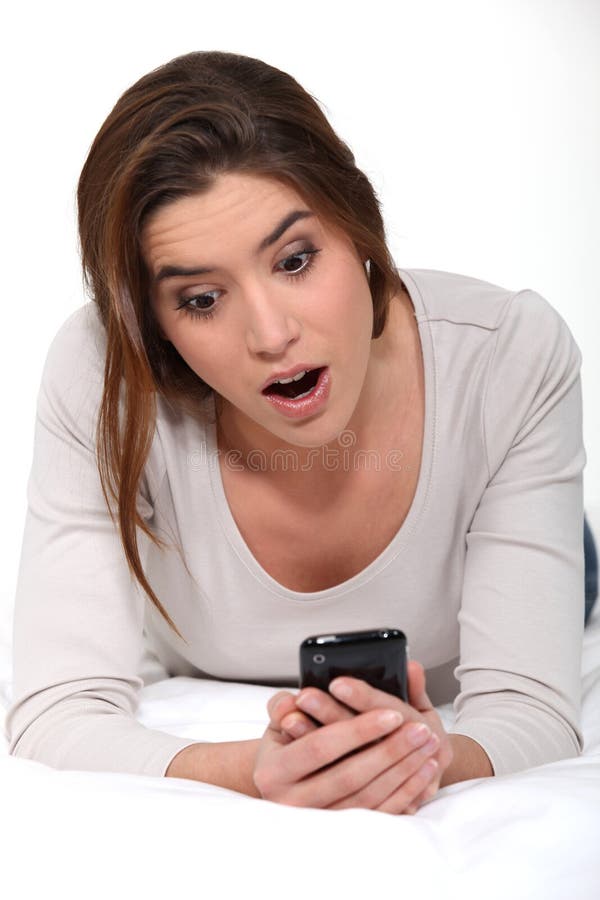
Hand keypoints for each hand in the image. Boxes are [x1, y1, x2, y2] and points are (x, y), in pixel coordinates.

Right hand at [265, 661, 451, 812]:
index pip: (319, 748)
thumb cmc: (284, 744)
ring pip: (367, 799)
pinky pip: (378, 815)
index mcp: (272, 772)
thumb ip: (283, 704)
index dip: (357, 731)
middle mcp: (291, 804)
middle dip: (390, 751)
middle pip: (349, 776)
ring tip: (427, 745)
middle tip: (421, 729)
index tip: (391, 714)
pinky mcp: (340, 832)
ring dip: (403, 771)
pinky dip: (405, 792)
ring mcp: (316, 823)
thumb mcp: (278, 721)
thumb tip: (298, 697)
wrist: (283, 784)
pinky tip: (422, 770)